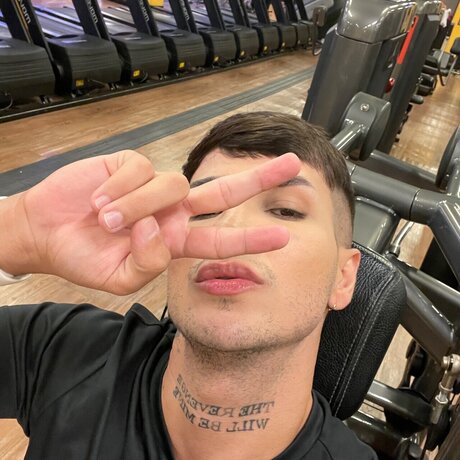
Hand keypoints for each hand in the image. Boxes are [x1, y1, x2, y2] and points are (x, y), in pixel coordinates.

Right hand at [4, 150, 299, 293]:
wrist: (47, 232)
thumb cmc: (85, 257)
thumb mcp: (119, 279)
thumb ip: (147, 264)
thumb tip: (159, 228)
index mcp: (175, 240)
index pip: (221, 239)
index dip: (252, 238)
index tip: (284, 234)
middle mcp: (173, 211)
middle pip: (224, 191)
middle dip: (259, 179)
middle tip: (294, 164)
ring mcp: (155, 187)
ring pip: (170, 185)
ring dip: (136, 206)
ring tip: (105, 220)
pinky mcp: (132, 164)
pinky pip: (139, 171)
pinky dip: (117, 189)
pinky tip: (99, 200)